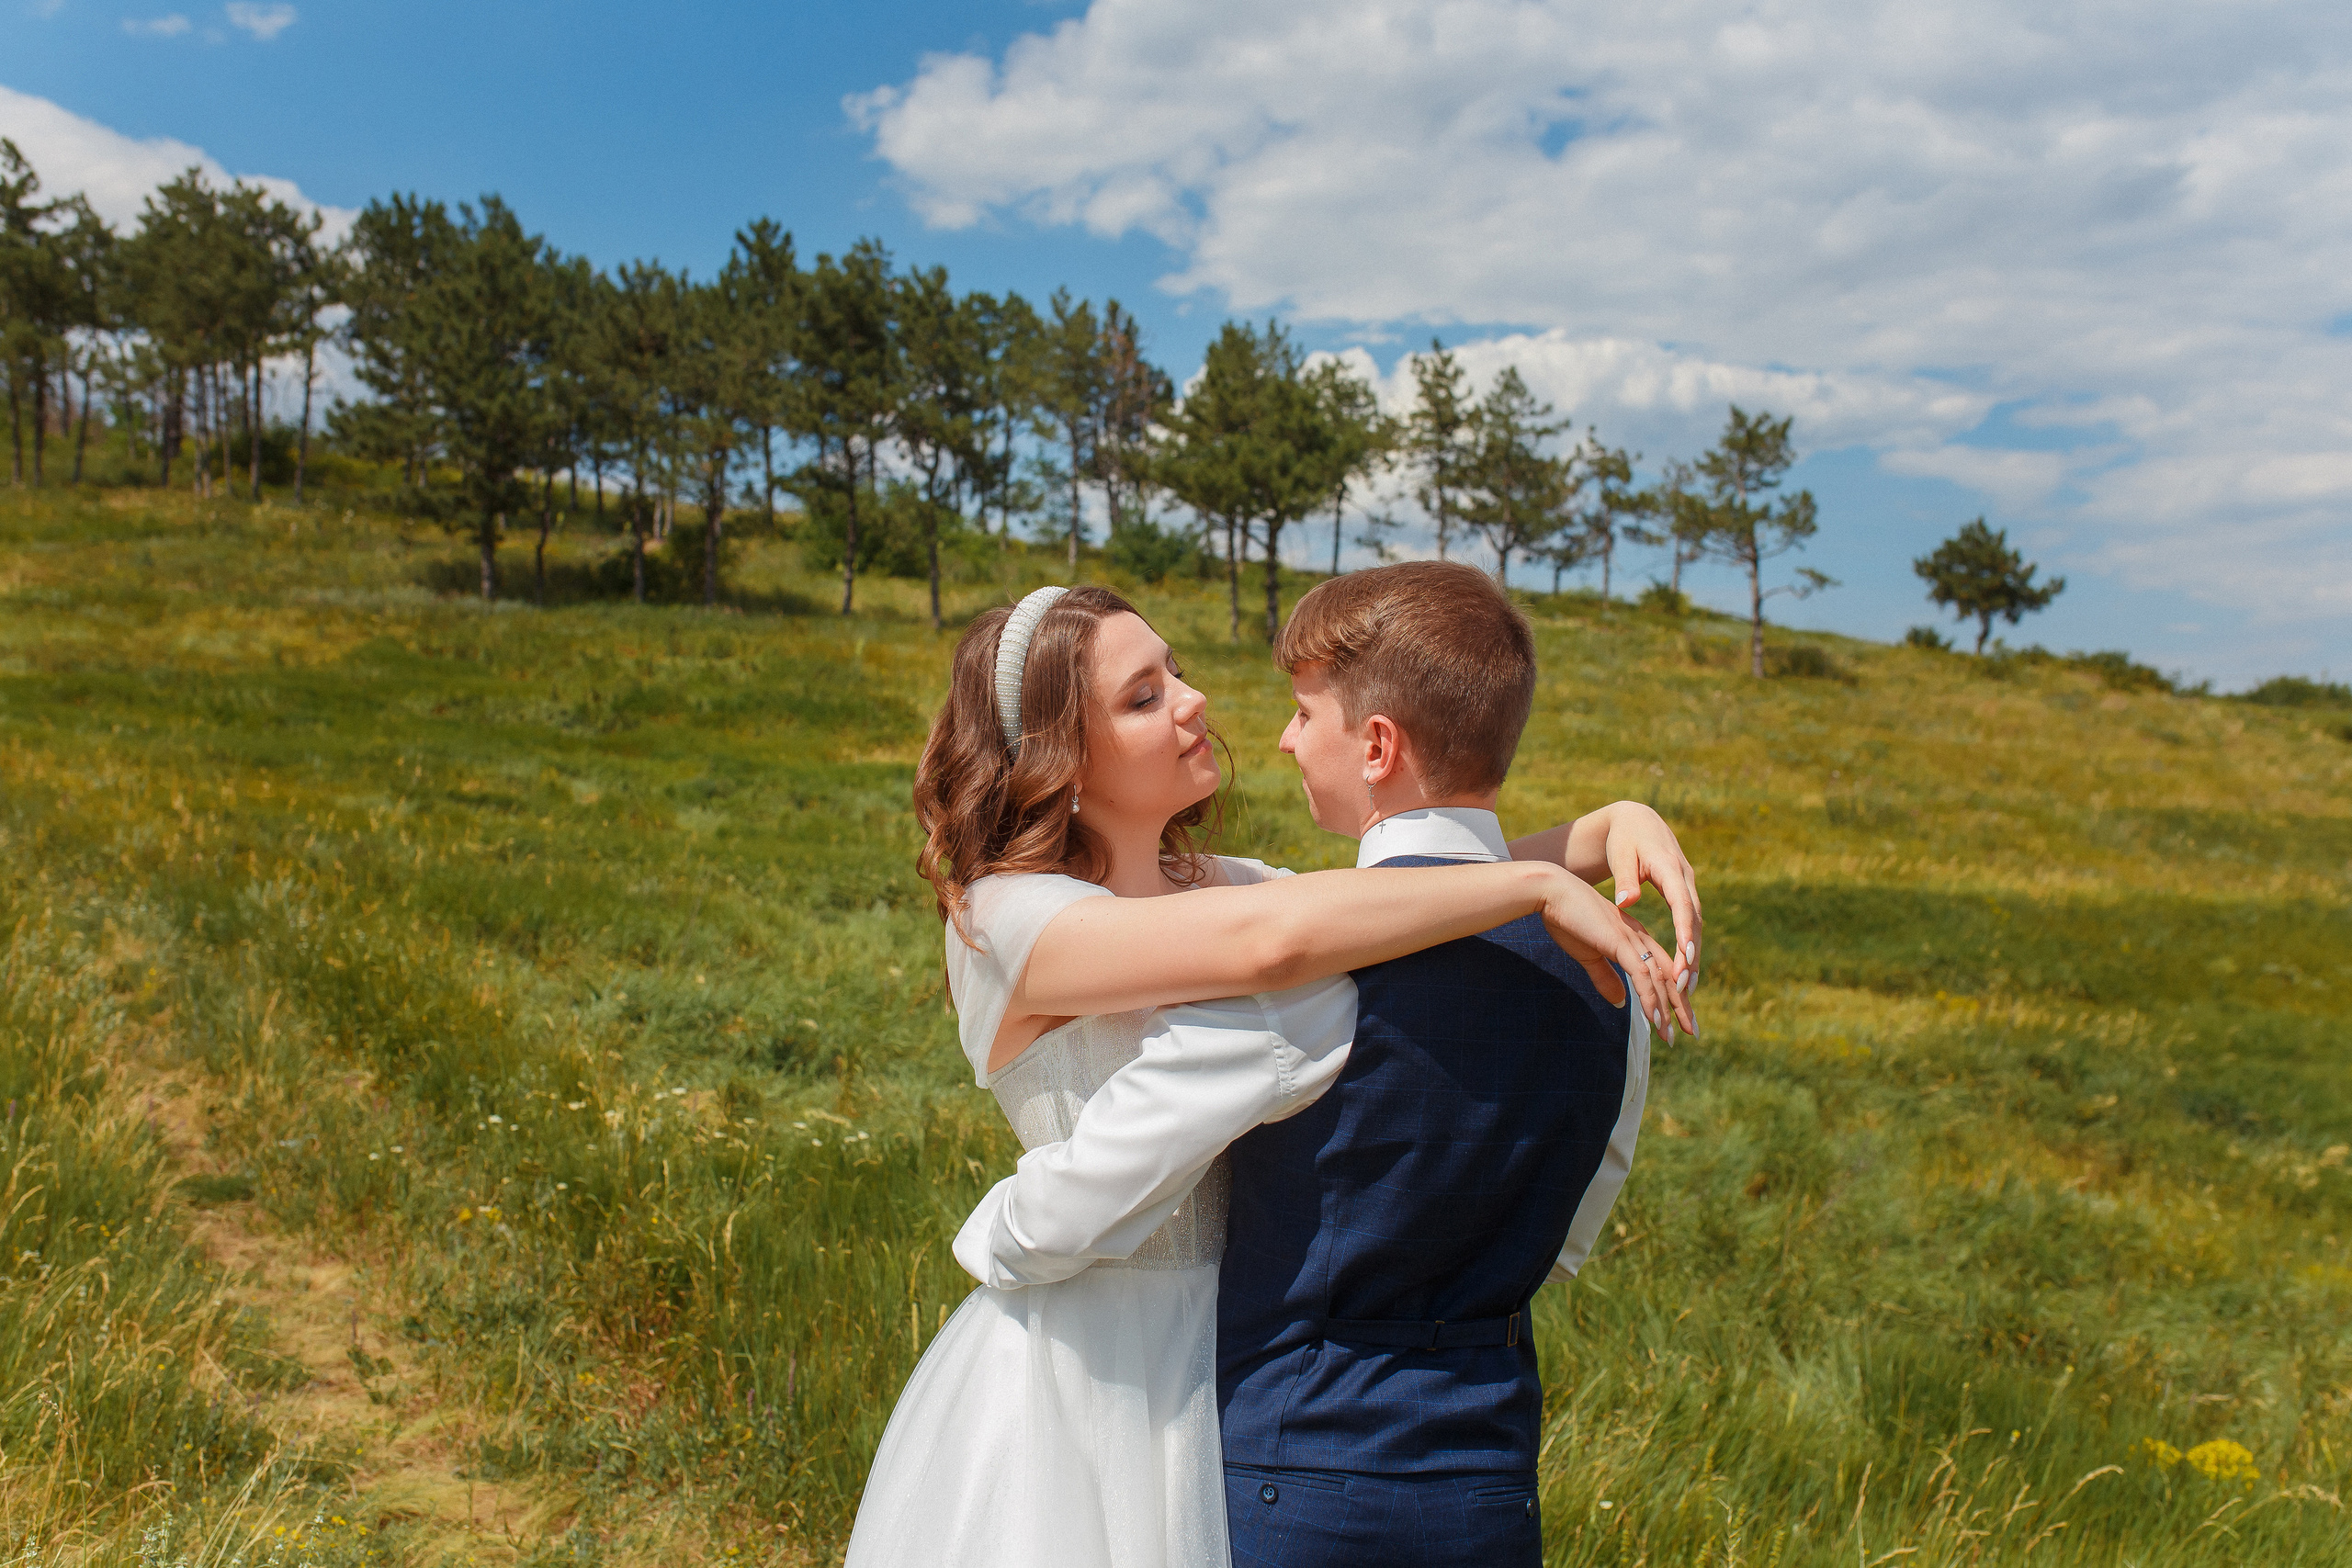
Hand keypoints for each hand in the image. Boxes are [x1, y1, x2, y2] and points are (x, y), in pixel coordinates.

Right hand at [1536, 868, 1697, 1040]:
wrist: (1551, 892)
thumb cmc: (1566, 919)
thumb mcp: (1588, 954)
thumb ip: (1605, 977)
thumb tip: (1621, 1002)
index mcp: (1634, 938)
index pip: (1662, 970)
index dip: (1673, 994)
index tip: (1679, 1018)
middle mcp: (1640, 938)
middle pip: (1669, 976)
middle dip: (1681, 1006)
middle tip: (1692, 1032)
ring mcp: (1632, 940)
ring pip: (1659, 979)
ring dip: (1667, 1009)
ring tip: (1671, 1035)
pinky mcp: (1620, 943)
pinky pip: (1641, 976)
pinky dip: (1650, 999)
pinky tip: (1654, 1019)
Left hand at [1601, 802, 1703, 996]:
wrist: (1637, 820)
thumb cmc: (1624, 838)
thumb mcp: (1620, 855)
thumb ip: (1624, 879)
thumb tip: (1626, 902)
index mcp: (1669, 868)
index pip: (1682, 903)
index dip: (1685, 931)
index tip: (1686, 956)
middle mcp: (1684, 877)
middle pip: (1694, 920)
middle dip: (1692, 954)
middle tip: (1685, 986)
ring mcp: (1686, 884)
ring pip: (1695, 923)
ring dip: (1693, 955)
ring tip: (1687, 988)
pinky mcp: (1683, 891)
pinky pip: (1690, 921)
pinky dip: (1689, 944)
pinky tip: (1685, 969)